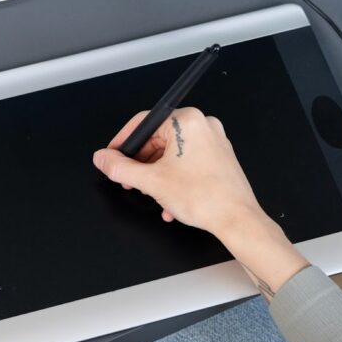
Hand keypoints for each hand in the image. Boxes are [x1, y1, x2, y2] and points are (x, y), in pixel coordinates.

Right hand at [93, 107, 264, 237]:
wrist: (236, 220)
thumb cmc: (206, 198)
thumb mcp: (151, 182)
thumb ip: (120, 168)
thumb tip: (104, 159)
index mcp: (187, 121)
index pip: (143, 123)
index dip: (122, 143)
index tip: (112, 156)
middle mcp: (202, 125)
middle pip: (157, 139)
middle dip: (141, 163)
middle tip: (129, 180)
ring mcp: (213, 140)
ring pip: (171, 153)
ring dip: (156, 175)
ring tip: (151, 194)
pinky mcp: (218, 156)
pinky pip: (186, 161)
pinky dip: (174, 178)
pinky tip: (169, 200)